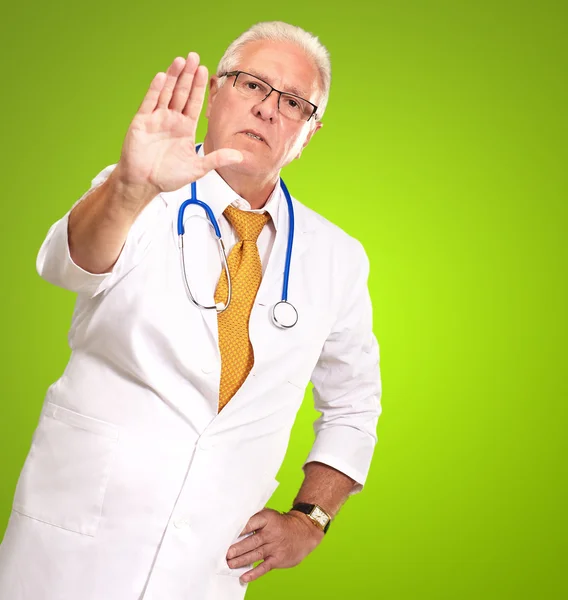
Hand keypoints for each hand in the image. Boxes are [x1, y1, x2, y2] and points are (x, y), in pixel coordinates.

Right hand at [114, 52, 242, 203]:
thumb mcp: (198, 168)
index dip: (199, 87)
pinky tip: (163, 76)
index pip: (194, 103)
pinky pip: (149, 102)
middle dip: (188, 75)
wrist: (144, 184)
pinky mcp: (141, 122)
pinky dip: (156, 90)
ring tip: (180, 60)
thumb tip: (240, 157)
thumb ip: (217, 159)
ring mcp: (156, 119)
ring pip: (166, 93)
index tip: (206, 70)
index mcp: (185, 128)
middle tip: (194, 56)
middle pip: (181, 93)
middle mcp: (171, 120)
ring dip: (173, 77)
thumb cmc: (168, 177)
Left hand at [225, 508, 324, 583]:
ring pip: (256, 554)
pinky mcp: (278, 559)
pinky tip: (244, 577)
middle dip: (238, 548)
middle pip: (252, 541)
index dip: (240, 529)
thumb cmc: (280, 523)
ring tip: (230, 564)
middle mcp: (271, 532)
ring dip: (241, 560)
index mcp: (267, 518)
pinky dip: (254, 573)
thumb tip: (233, 523)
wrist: (304, 531)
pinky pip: (264, 567)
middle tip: (226, 553)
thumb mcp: (269, 515)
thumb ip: (254, 518)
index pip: (251, 523)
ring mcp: (275, 546)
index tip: (227, 534)